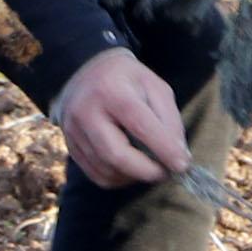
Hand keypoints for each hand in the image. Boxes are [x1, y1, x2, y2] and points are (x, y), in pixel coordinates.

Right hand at [53, 47, 193, 188]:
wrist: (86, 71)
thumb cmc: (127, 80)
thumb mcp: (155, 87)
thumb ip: (170, 120)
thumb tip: (179, 157)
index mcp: (111, 90)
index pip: (139, 125)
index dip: (163, 148)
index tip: (182, 165)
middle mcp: (85, 112)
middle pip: (116, 155)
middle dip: (146, 171)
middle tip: (165, 172)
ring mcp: (73, 131)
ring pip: (107, 170)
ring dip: (134, 176)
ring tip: (150, 166)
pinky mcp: (70, 146)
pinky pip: (96, 175)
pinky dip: (119, 179)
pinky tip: (131, 169)